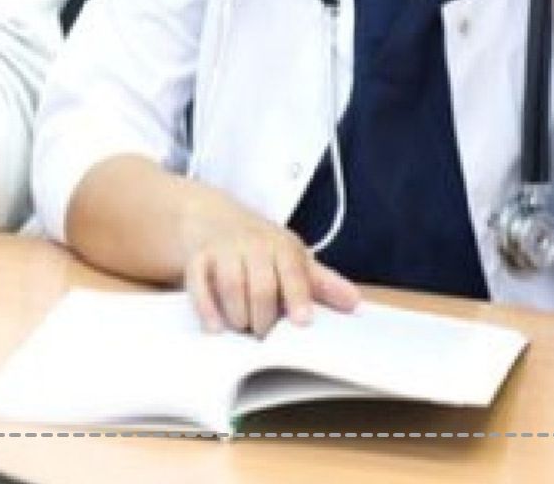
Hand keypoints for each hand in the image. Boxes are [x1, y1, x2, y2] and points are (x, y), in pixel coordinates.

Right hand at [179, 189, 360, 336]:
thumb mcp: (296, 260)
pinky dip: (207, 308)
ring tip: (245, 328)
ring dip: (238, 316)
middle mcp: (253, 244)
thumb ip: (323, 283)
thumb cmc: (264, 249)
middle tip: (266, 334)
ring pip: (230, 286)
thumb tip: (354, 302)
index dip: (298, 297)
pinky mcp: (199, 259)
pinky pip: (199, 284)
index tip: (302, 321)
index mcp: (282, 246)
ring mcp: (224, 250)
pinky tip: (216, 327)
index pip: (293, 272)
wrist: (217, 220)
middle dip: (264, 317)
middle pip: (261, 286)